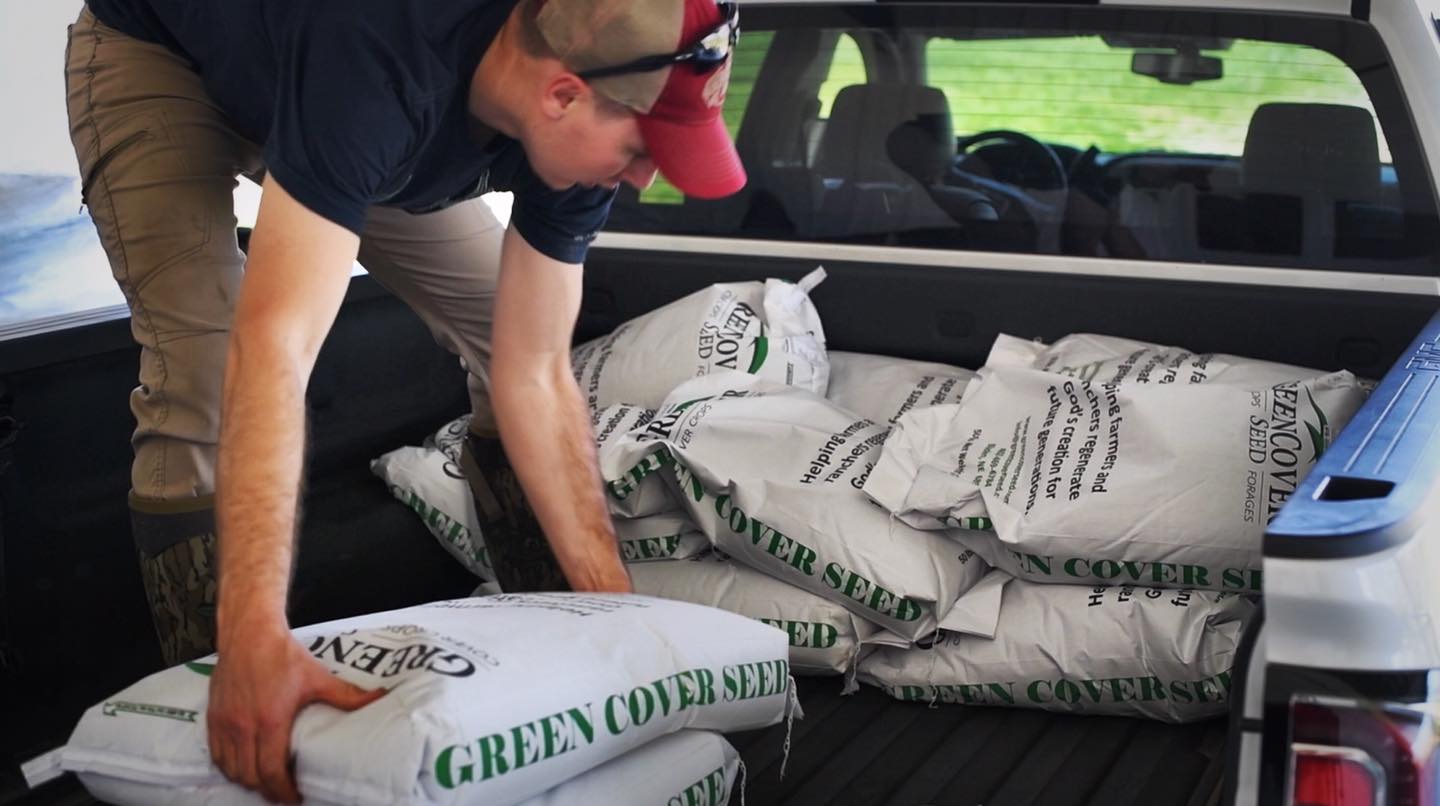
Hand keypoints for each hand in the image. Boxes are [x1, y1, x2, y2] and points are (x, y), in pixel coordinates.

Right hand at [207, 623, 384, 802]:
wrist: (249, 634)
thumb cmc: (283, 655)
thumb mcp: (318, 677)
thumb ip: (347, 695)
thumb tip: (378, 698)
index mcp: (270, 721)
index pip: (271, 772)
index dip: (283, 791)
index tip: (294, 797)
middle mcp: (243, 727)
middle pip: (250, 777)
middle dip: (267, 791)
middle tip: (282, 792)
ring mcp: (225, 724)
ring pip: (230, 770)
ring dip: (247, 781)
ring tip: (265, 782)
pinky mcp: (213, 717)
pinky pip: (215, 754)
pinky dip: (228, 767)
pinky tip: (242, 766)